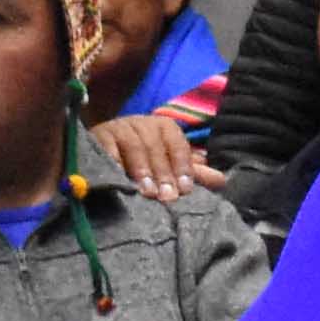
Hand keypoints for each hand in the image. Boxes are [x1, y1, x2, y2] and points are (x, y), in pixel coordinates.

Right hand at [93, 111, 213, 199]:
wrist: (103, 145)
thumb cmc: (144, 156)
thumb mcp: (168, 162)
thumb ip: (192, 172)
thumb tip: (221, 180)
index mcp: (163, 127)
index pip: (177, 144)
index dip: (182, 166)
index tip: (185, 190)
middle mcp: (142, 123)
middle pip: (156, 146)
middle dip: (163, 173)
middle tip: (167, 197)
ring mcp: (119, 127)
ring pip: (134, 146)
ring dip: (141, 169)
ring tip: (146, 192)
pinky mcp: (98, 135)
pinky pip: (106, 147)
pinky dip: (114, 161)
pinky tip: (119, 178)